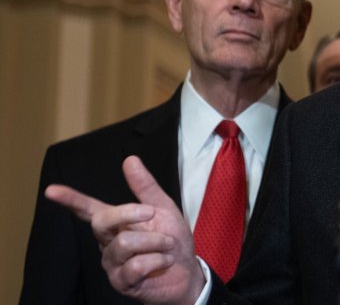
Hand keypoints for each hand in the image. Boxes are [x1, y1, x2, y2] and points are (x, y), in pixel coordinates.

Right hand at [46, 155, 205, 303]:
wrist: (186, 271)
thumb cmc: (171, 239)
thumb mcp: (163, 208)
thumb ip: (145, 187)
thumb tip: (130, 159)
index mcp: (115, 223)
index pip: (87, 209)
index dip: (70, 199)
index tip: (51, 190)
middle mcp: (107, 242)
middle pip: (102, 222)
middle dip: (129, 213)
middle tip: (153, 213)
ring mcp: (112, 263)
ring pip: (124, 243)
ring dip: (155, 241)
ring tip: (167, 245)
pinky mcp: (121, 282)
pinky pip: (136, 265)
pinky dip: (158, 259)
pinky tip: (164, 261)